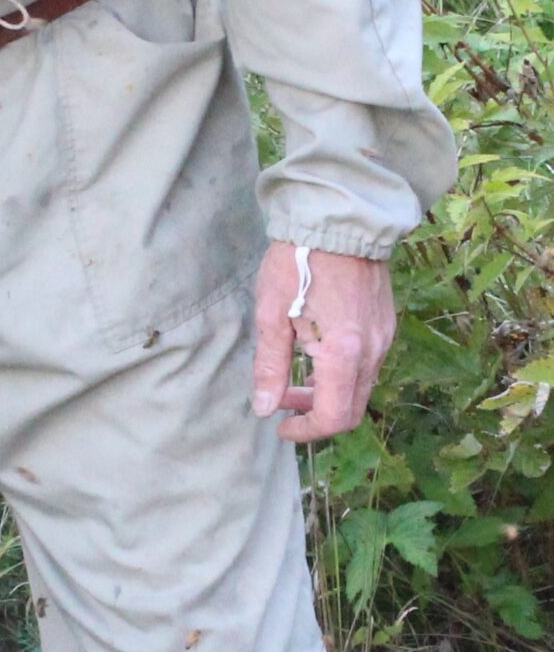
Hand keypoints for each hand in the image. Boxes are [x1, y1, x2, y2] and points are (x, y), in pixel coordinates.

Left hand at [251, 243, 395, 442]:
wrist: (337, 220)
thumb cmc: (297, 263)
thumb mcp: (271, 316)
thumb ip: (270, 366)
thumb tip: (264, 407)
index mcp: (344, 353)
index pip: (333, 416)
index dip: (305, 431)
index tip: (279, 425)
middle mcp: (372, 350)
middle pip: (351, 409)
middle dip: (315, 415)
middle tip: (282, 403)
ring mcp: (384, 337)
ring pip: (360, 388)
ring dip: (327, 394)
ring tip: (293, 379)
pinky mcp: (385, 324)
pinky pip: (367, 365)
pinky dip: (341, 375)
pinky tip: (315, 357)